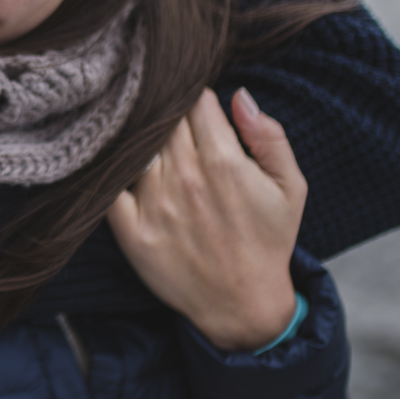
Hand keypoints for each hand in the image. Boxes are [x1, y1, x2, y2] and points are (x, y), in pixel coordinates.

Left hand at [107, 88, 305, 351]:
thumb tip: (239, 95)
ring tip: (145, 141)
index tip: (194, 103)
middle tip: (167, 116)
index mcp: (225, 162)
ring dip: (138, 137)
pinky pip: (109, 185)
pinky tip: (119, 167)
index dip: (194, 96)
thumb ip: (269, 136)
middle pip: (161, 118)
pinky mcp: (130, 231)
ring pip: (134, 145)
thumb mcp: (290, 186)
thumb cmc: (267, 240)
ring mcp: (154, 204)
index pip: (195, 101)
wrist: (241, 304)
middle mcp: (186, 178)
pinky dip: (112, 170)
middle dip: (165, 111)